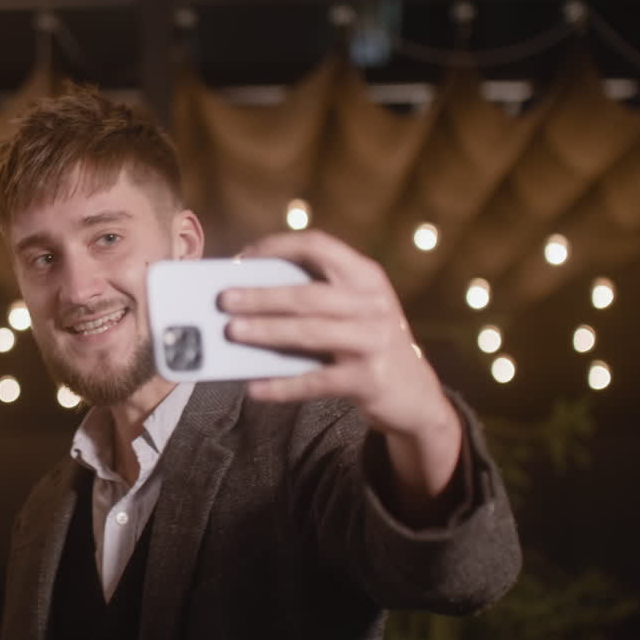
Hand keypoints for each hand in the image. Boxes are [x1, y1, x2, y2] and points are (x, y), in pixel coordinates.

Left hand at [219, 230, 461, 504]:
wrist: (416, 395)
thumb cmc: (366, 344)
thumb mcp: (352, 310)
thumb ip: (314, 297)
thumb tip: (246, 297)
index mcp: (367, 276)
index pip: (319, 245)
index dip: (277, 247)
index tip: (242, 257)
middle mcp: (374, 303)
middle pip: (309, 294)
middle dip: (262, 295)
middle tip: (224, 299)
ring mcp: (375, 341)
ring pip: (311, 333)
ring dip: (266, 332)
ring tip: (232, 332)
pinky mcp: (370, 379)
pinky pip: (316, 381)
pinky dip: (282, 386)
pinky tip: (254, 388)